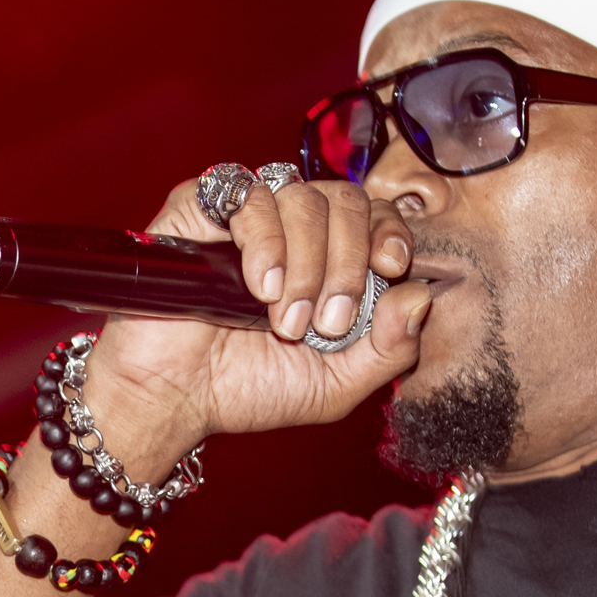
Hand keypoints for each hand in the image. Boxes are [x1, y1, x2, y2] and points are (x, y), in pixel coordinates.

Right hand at [84, 175, 430, 463]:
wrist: (175, 403)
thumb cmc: (251, 388)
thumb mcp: (337, 384)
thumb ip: (390, 350)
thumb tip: (421, 296)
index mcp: (329, 255)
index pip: (374, 211)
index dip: (390, 231)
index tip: (391, 266)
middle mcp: (291, 226)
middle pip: (345, 198)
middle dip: (349, 261)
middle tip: (329, 319)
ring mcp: (245, 214)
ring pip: (300, 195)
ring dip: (306, 262)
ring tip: (285, 320)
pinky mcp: (196, 209)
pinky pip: (243, 194)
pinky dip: (265, 240)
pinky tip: (261, 287)